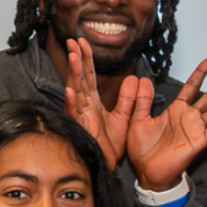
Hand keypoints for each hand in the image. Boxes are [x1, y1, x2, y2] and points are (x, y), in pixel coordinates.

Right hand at [64, 39, 131, 169]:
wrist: (104, 165)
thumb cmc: (108, 145)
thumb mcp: (123, 118)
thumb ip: (129, 100)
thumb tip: (136, 80)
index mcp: (93, 102)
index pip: (89, 75)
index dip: (86, 59)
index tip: (83, 41)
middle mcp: (84, 105)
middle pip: (80, 78)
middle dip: (77, 59)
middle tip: (74, 41)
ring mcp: (80, 116)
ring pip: (75, 91)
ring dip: (73, 74)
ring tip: (73, 57)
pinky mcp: (80, 128)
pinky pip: (75, 114)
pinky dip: (72, 103)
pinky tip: (70, 92)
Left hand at [126, 57, 206, 190]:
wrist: (148, 173)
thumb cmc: (143, 151)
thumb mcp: (137, 120)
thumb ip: (141, 101)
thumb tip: (141, 80)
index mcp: (176, 110)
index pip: (192, 86)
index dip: (202, 72)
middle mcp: (190, 117)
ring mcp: (197, 129)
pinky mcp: (201, 142)